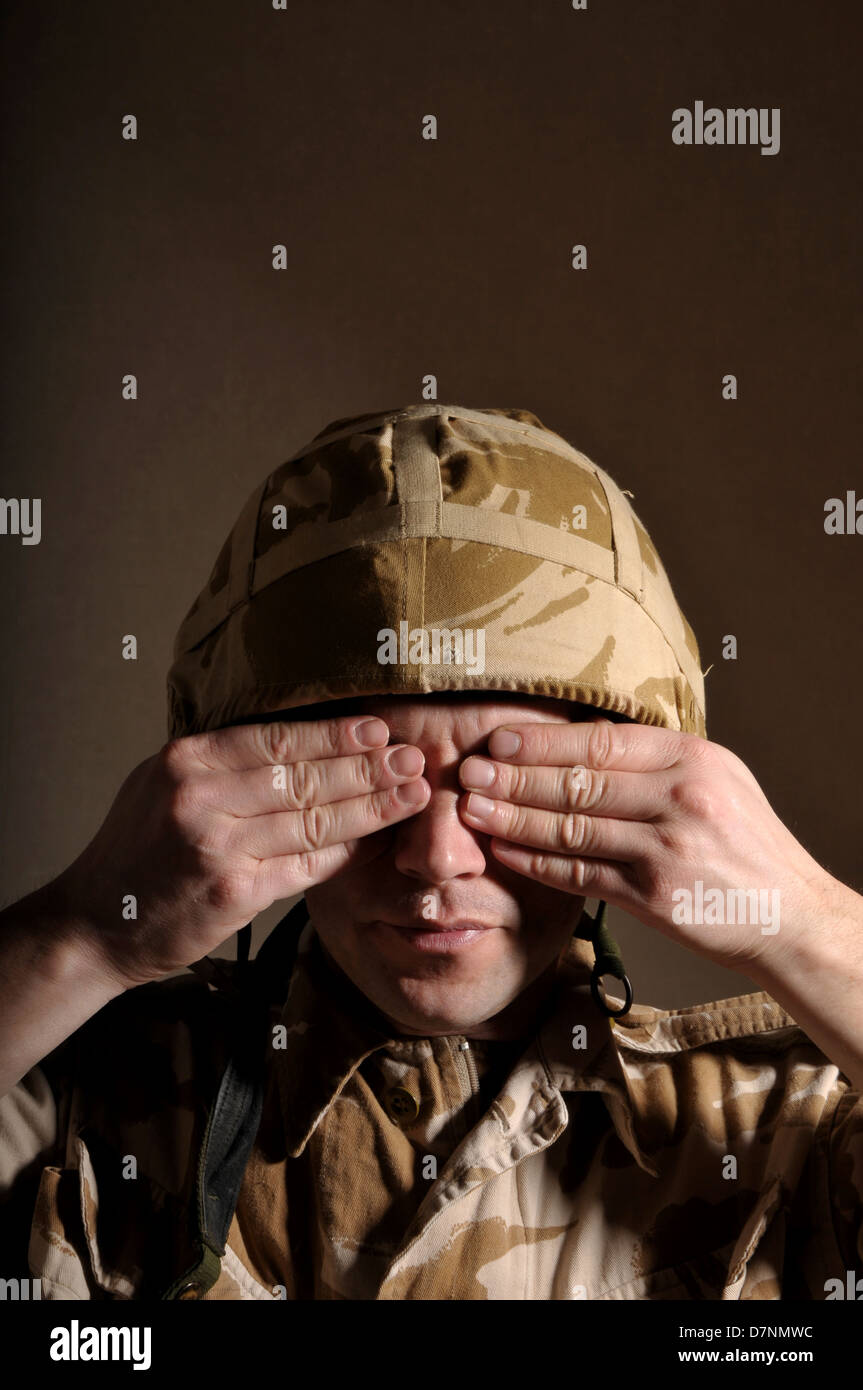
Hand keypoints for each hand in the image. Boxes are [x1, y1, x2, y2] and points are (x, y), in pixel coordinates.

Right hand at [55, 715, 428, 986]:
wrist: (95, 923)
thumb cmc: (134, 852)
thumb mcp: (160, 784)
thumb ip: (220, 763)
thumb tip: (298, 740)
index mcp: (185, 761)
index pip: (276, 739)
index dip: (335, 734)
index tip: (378, 729)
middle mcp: (200, 799)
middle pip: (303, 776)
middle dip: (367, 767)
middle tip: (413, 757)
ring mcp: (218, 848)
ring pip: (314, 821)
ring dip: (371, 807)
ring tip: (410, 793)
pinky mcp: (234, 894)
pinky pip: (305, 865)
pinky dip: (343, 852)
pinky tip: (374, 840)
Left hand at [457, 717, 833, 973]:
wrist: (788, 914)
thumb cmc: (746, 842)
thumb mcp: (717, 778)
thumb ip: (657, 760)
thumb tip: (584, 738)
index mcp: (692, 760)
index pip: (601, 741)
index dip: (542, 740)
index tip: (498, 738)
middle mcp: (679, 800)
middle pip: (577, 783)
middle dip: (513, 776)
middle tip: (467, 771)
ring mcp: (665, 851)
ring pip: (570, 829)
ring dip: (512, 819)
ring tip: (472, 808)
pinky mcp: (654, 899)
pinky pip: (580, 876)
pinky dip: (536, 864)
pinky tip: (505, 852)